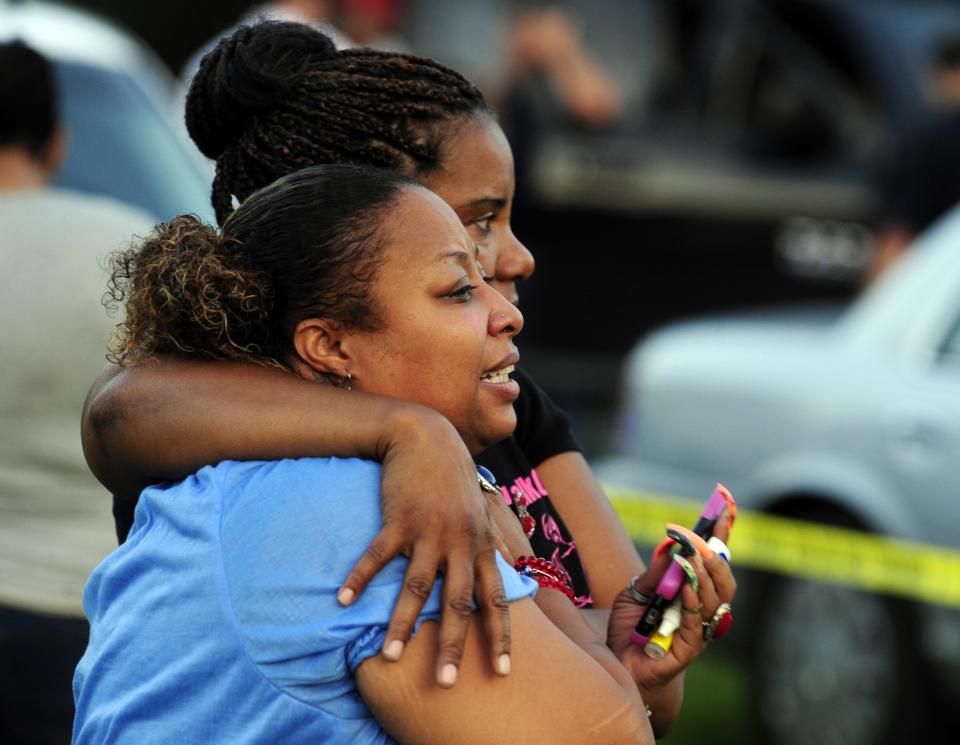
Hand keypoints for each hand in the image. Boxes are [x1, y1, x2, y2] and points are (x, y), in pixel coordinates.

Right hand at [336, 407, 510, 686]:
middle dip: (453, 645)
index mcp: (481, 544)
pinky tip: (342, 600)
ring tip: (388, 657)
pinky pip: (377, 556)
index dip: (500, 635)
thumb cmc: (454, 475)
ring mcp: (428, 530)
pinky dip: (359, 578)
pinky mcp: (398, 518)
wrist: (426, 434)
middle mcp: (459, 542)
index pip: (495, 598)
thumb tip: (514, 561)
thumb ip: (496, 538)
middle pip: (457, 602)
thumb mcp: (482, 507)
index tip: (503, 671)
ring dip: (400, 624)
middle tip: (446, 682)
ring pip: (415, 587)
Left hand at [607, 526, 736, 699]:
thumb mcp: (636, 591)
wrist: (616, 663)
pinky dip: (692, 603)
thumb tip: (671, 544)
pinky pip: (697, 625)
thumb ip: (655, 572)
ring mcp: (698, 631)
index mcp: (693, 592)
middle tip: (696, 540)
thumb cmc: (630, 627)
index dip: (721, 536)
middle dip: (714, 557)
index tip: (725, 507)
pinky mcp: (688, 650)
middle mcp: (702, 610)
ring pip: (715, 601)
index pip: (714, 562)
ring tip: (690, 559)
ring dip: (703, 577)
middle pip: (724, 581)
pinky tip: (684, 588)